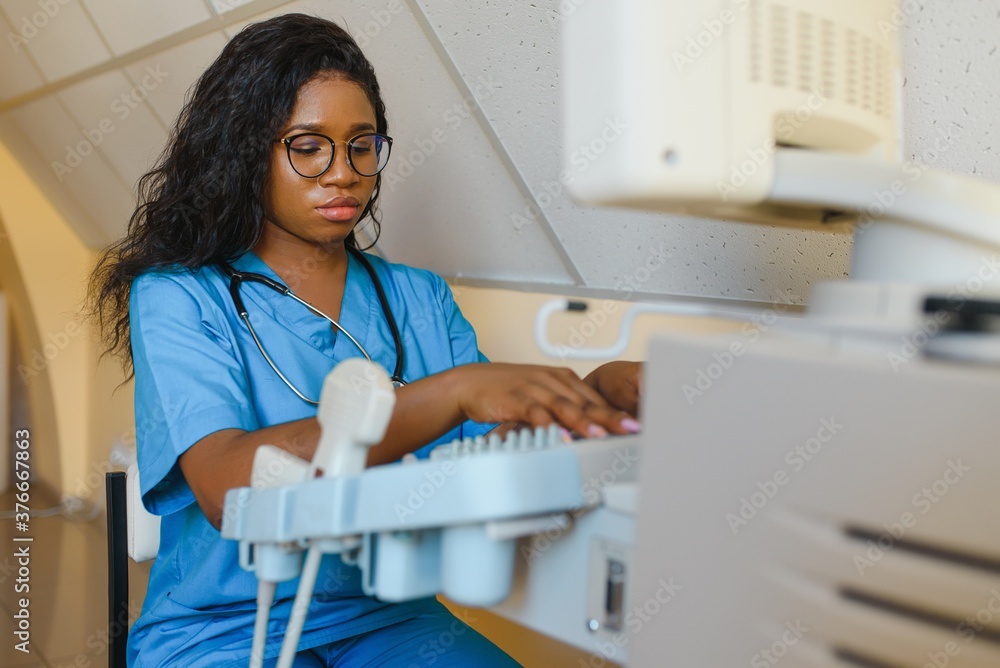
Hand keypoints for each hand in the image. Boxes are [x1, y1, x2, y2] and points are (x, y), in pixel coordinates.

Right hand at [449, 363, 638, 437]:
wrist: (471, 384)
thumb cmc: (507, 391)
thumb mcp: (541, 395)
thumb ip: (565, 409)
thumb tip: (590, 428)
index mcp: (562, 378)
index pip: (595, 398)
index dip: (616, 412)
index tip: (636, 424)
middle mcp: (552, 381)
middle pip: (587, 401)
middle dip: (611, 417)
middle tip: (632, 428)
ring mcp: (535, 388)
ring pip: (566, 406)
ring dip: (586, 422)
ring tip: (603, 435)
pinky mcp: (517, 399)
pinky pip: (537, 414)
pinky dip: (551, 426)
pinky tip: (561, 437)